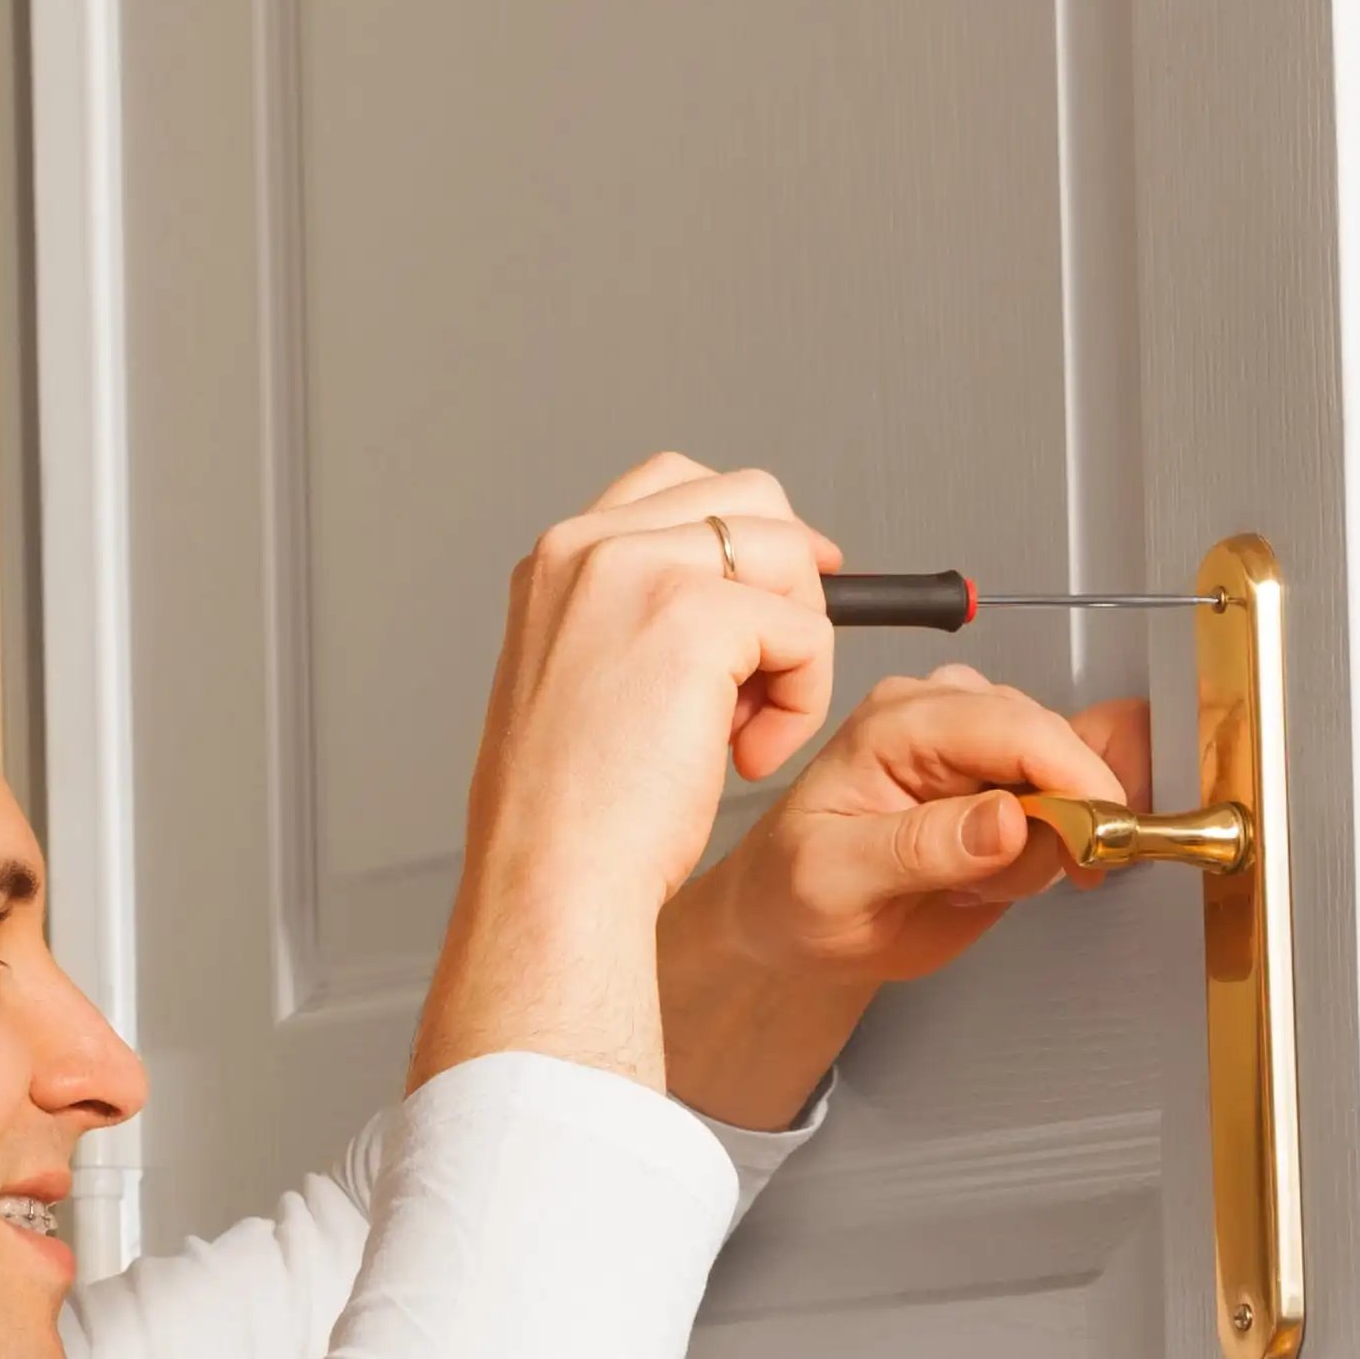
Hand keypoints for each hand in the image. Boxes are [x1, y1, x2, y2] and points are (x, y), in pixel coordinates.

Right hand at [416, 454, 840, 1092]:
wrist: (552, 876)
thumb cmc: (570, 814)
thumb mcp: (587, 682)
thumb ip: (644, 620)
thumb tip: (748, 599)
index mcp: (559, 560)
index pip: (678, 482)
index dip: (749, 537)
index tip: (778, 600)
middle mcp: (590, 546)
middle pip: (751, 498)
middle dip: (788, 583)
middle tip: (774, 674)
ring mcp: (640, 569)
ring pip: (790, 556)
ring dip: (797, 647)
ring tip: (747, 731)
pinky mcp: (697, 617)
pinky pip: (807, 632)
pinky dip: (802, 701)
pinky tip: (748, 757)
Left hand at [648, 670, 1144, 1129]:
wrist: (790, 920)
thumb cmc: (792, 893)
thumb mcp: (836, 880)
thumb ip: (921, 848)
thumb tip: (1007, 820)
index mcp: (897, 722)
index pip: (1014, 728)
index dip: (1073, 778)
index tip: (1098, 836)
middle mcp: (943, 717)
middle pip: (1054, 745)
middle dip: (1055, 823)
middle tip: (999, 883)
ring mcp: (977, 748)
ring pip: (1068, 779)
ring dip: (1044, 845)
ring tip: (970, 881)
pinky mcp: (1002, 783)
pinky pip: (1066, 804)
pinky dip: (1050, 850)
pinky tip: (993, 875)